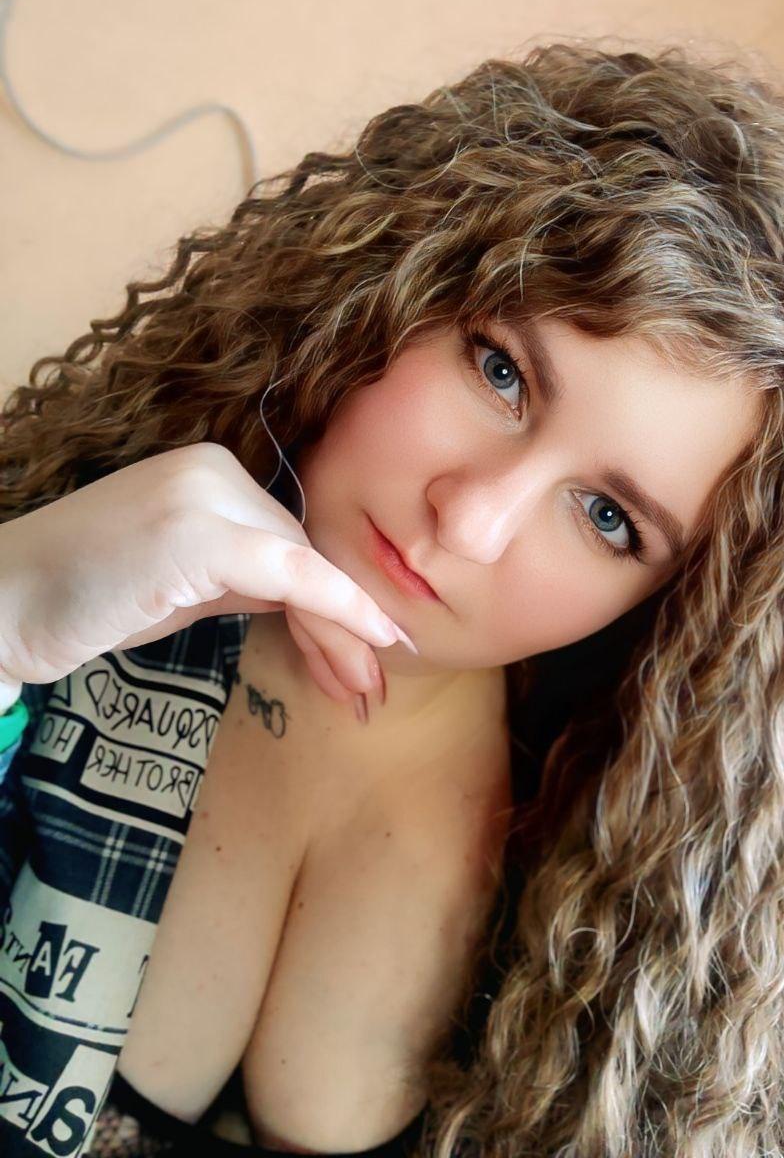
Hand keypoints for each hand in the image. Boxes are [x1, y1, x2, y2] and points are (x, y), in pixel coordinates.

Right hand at [0, 441, 413, 709]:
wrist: (3, 603)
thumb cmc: (87, 598)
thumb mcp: (185, 584)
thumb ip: (246, 580)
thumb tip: (309, 602)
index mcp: (211, 474)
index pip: (290, 540)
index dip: (332, 599)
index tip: (366, 648)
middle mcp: (214, 472)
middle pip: (302, 553)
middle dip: (340, 624)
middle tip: (367, 684)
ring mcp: (204, 496)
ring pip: (303, 565)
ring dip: (340, 631)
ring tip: (363, 687)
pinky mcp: (196, 532)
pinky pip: (290, 572)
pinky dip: (335, 607)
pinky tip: (370, 638)